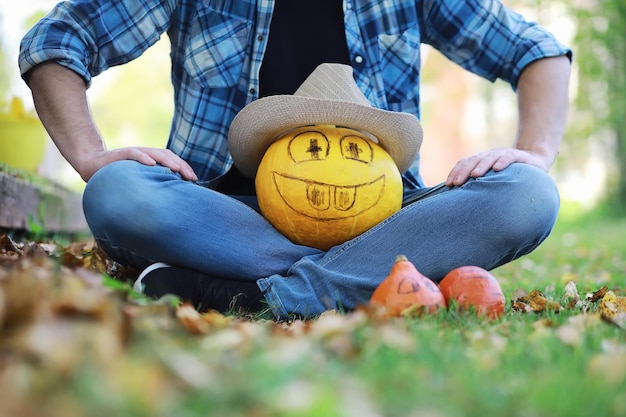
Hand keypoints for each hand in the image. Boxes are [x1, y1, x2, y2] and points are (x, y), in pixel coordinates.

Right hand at [78, 147, 197, 181]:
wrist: (91, 164)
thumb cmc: (116, 176)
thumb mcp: (137, 181)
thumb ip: (150, 185)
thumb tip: (167, 204)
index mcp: (151, 161)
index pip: (172, 161)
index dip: (184, 168)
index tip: (194, 180)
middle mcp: (145, 155)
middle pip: (168, 156)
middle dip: (181, 165)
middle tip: (191, 177)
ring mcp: (134, 153)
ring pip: (154, 153)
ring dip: (167, 161)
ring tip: (177, 169)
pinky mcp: (120, 154)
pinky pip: (134, 153)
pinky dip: (143, 157)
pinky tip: (152, 164)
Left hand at [445, 148, 547, 186]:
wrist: (534, 163)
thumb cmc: (509, 176)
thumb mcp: (492, 180)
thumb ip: (479, 186)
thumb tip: (460, 204)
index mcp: (480, 161)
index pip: (464, 163)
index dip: (456, 172)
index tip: (448, 184)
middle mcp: (489, 156)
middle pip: (473, 160)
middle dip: (463, 171)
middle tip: (456, 183)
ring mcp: (503, 154)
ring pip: (489, 157)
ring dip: (481, 166)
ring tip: (475, 175)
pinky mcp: (519, 156)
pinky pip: (509, 156)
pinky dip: (503, 161)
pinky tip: (498, 168)